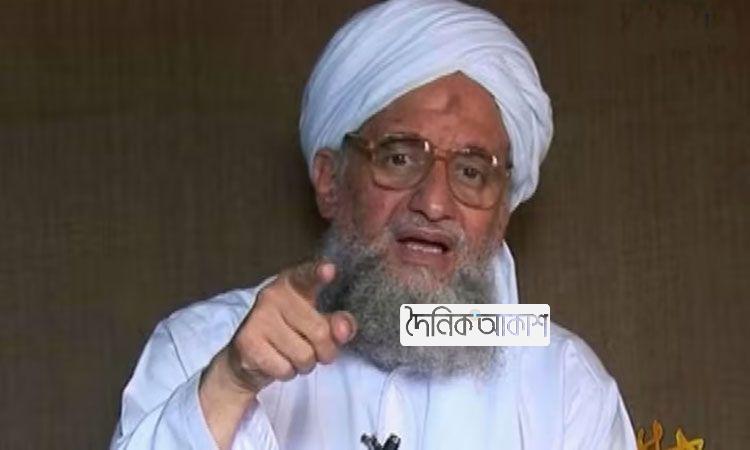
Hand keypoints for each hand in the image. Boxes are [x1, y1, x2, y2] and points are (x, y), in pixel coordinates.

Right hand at [198, 260, 356, 448]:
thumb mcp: (318, 324)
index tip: (329, 269)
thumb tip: (343, 330)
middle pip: (320, 331)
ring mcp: (258, 317)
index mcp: (293, 283)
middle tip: (314, 349)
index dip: (319, 273)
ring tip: (291, 355)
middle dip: (324, 351)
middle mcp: (273, 295)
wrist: (247, 356)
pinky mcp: (248, 342)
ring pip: (304, 355)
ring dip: (304, 364)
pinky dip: (287, 373)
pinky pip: (285, 369)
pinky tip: (276, 362)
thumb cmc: (291, 334)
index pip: (307, 276)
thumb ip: (337, 324)